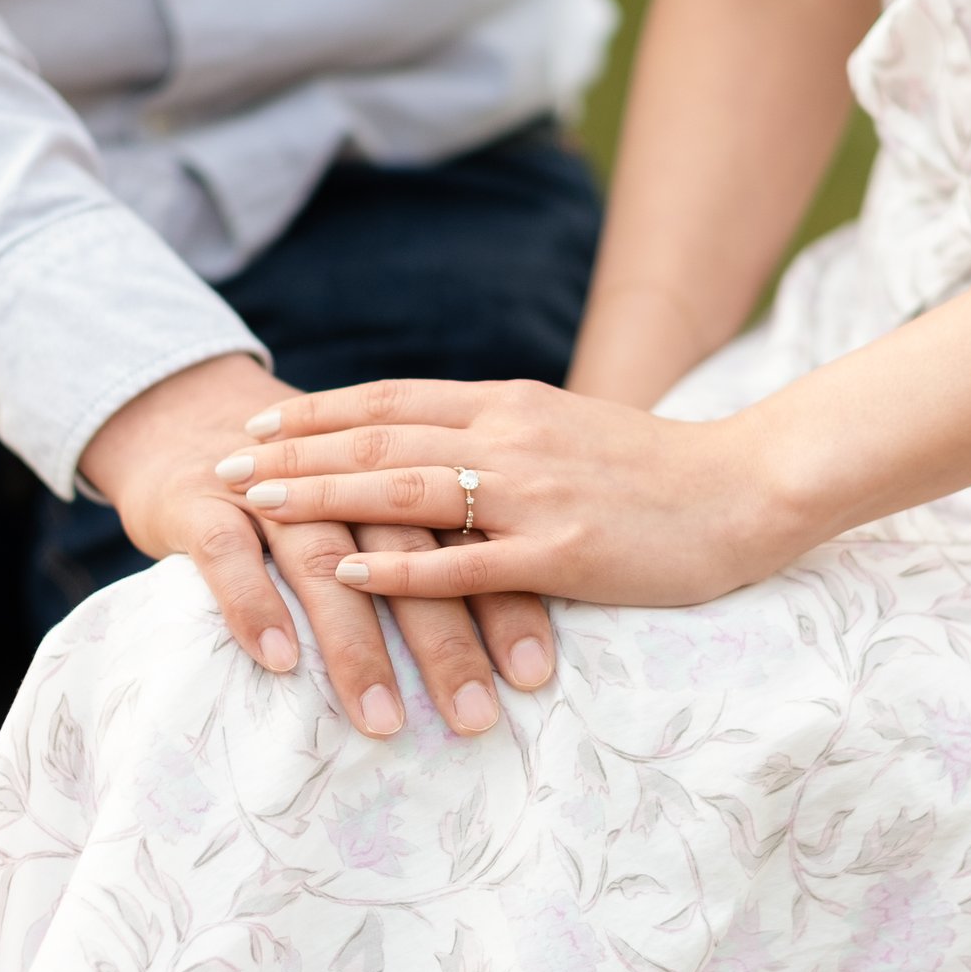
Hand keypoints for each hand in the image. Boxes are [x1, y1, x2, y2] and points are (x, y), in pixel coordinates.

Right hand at [80, 356, 553, 735]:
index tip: (538, 674)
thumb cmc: (311, 481)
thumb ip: (445, 538)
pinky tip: (281, 661)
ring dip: (355, 645)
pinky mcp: (199, 504)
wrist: (186, 416)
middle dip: (447, 641)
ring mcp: (270, 491)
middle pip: (408, 555)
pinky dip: (255, 604)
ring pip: (321, 562)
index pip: (468, 538)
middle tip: (477, 717)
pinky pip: (228, 557)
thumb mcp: (382, 494)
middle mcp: (345, 480)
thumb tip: (529, 632)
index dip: (506, 602)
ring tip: (384, 720)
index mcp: (402, 470)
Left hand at [223, 378, 794, 606]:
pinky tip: (344, 572)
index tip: (256, 423)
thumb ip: (504, 432)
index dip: (317, 413)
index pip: (390, 399)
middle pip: (378, 437)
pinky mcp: (562, 552)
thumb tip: (439, 442)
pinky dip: (398, 567)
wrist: (747, 489)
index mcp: (510, 403)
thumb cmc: (659, 469)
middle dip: (292, 452)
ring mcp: (534, 495)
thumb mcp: (570, 428)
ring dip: (321, 498)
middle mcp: (511, 437)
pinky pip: (464, 561)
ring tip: (254, 508)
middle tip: (223, 464)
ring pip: (404, 490)